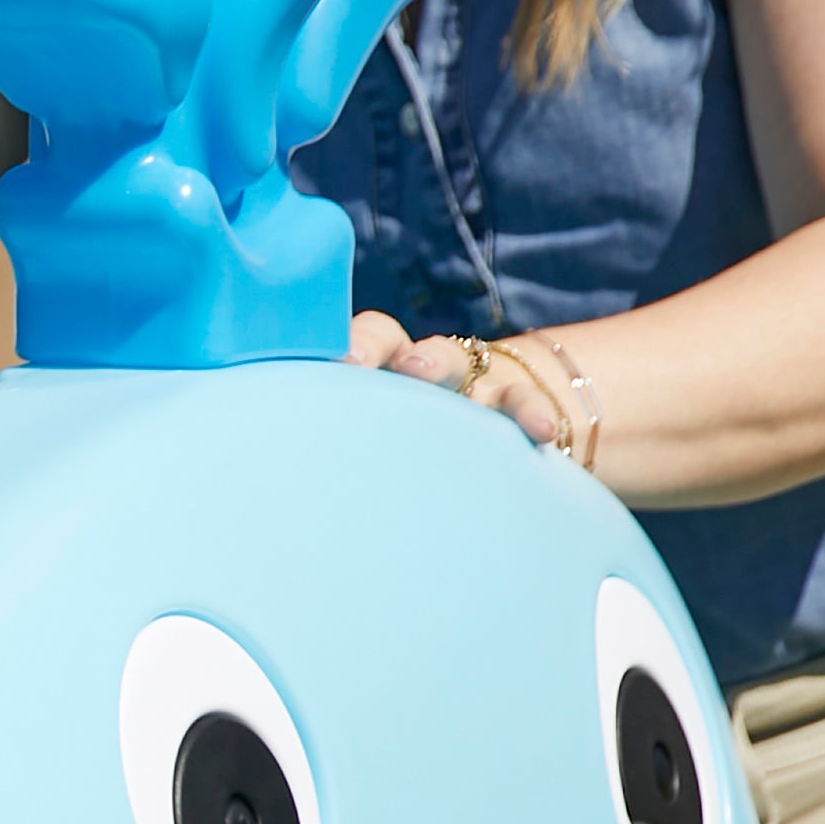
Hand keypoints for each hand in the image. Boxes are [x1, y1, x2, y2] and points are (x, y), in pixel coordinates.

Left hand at [350, 311, 569, 450]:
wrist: (506, 420)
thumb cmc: (414, 438)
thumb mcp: (381, 434)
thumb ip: (344, 441)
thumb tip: (282, 481)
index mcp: (383, 372)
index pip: (364, 342)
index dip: (347, 346)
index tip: (331, 366)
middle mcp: (424, 369)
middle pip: (406, 346)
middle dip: (388, 352)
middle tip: (378, 366)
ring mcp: (474, 384)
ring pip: (464, 366)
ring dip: (446, 369)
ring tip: (435, 381)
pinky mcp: (520, 407)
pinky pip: (525, 406)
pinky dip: (531, 416)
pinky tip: (542, 436)